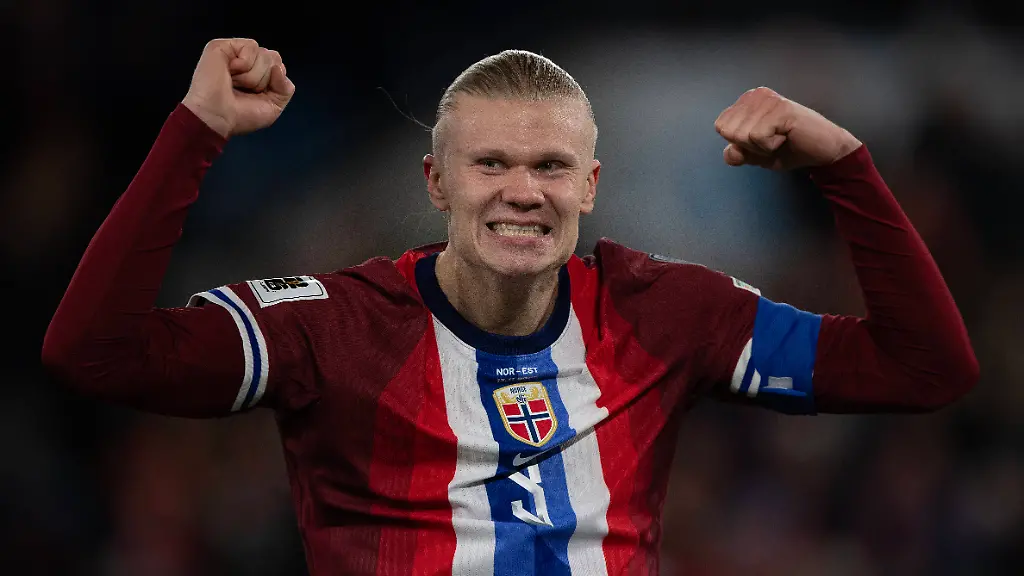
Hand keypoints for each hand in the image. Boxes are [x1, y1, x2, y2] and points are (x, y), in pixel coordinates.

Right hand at [181, 38, 294, 138]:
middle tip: (244, 90)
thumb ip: (285, 88)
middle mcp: (247, 62)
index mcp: (257, 75)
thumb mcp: (274, 107)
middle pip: (274, 58)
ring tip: (234, 83)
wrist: (217, 117)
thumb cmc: (240, 116)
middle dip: (264, 79)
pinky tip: (230, 73)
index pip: (279, 66)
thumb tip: (278, 68)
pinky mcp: (223, 46)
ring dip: (252, 76)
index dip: (274, 82)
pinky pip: (251, 46)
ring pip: (265, 54)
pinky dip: (245, 64)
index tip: (257, 95)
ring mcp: (235, 53)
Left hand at [714, 87, 861, 170]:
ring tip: (781, 137)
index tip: (763, 140)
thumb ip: (737, 154)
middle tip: (773, 139)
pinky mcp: (780, 108)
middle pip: (728, 131)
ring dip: (761, 147)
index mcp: (746, 101)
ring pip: (741, 135)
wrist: (822, 150)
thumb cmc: (790, 149)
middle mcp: (755, 94)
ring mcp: (768, 99)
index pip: (721, 127)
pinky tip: (786, 137)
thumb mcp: (755, 155)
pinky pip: (757, 136)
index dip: (739, 143)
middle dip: (749, 145)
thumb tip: (730, 153)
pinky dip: (770, 146)